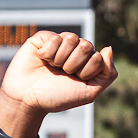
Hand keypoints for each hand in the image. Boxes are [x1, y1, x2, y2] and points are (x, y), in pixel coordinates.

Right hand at [0, 32, 115, 115]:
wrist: (28, 99)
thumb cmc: (58, 97)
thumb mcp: (90, 92)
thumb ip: (108, 73)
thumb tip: (109, 47)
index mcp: (88, 62)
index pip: (98, 57)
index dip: (86, 71)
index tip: (74, 80)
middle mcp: (75, 51)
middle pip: (86, 46)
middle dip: (74, 64)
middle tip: (62, 73)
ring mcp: (59, 43)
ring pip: (72, 38)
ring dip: (61, 58)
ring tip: (52, 67)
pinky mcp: (43, 38)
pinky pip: (55, 38)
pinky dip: (48, 53)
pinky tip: (42, 59)